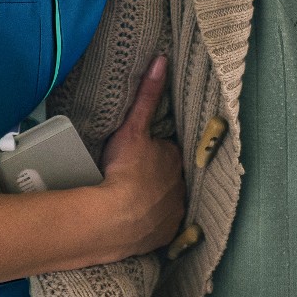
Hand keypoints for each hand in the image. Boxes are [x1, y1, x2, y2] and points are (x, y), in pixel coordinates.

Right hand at [97, 56, 185, 259]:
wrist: (114, 219)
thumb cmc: (125, 171)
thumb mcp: (133, 128)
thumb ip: (147, 95)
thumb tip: (162, 59)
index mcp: (176, 161)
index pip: (167, 152)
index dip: (153, 152)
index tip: (137, 154)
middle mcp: (182, 188)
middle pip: (168, 177)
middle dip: (156, 176)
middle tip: (131, 176)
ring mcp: (173, 214)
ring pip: (166, 202)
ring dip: (153, 200)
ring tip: (130, 199)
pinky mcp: (163, 237)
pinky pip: (159, 227)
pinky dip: (150, 223)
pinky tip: (134, 220)